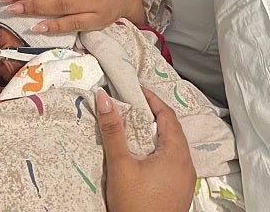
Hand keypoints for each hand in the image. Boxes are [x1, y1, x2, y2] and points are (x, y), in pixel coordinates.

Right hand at [96, 86, 195, 211]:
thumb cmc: (135, 205)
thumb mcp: (120, 165)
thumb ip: (113, 130)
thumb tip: (104, 98)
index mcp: (177, 154)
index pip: (167, 115)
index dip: (151, 99)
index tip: (135, 90)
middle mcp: (186, 165)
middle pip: (172, 130)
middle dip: (152, 115)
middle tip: (131, 106)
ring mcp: (185, 180)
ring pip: (172, 146)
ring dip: (155, 133)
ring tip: (134, 128)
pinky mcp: (180, 192)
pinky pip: (172, 161)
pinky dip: (158, 150)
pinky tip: (142, 155)